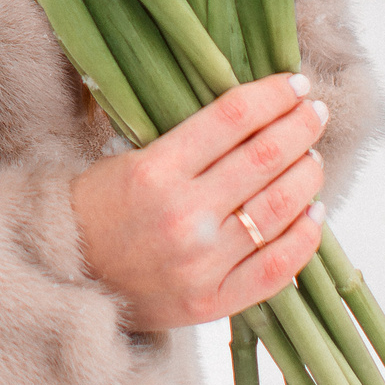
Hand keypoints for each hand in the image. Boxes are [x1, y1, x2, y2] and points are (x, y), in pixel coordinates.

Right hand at [67, 74, 328, 331]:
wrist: (69, 272)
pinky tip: (314, 213)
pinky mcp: (213, 300)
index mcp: (155, 170)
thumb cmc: (99, 206)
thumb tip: (254, 116)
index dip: (272, 95)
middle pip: (265, 158)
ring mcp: (202, 262)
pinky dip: (305, 237)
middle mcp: (183, 215)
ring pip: (279, 209)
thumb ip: (188, 141)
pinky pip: (277, 267)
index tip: (295, 84)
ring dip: (308, 176)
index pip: (232, 118)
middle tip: (315, 112)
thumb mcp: (129, 157)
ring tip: (313, 158)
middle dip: (300, 127)